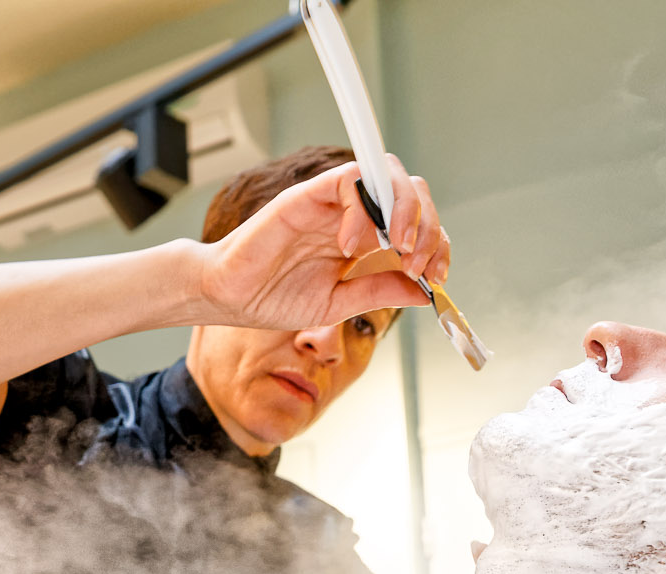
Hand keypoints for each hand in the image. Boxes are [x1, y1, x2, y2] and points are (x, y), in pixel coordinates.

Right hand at [193, 154, 450, 331]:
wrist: (228, 297)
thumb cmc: (272, 297)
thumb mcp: (337, 304)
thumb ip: (378, 292)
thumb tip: (425, 292)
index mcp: (362, 239)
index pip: (415, 224)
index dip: (435, 244)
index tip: (436, 276)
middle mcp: (352, 215)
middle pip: (410, 194)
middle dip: (428, 227)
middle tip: (419, 264)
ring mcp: (331, 202)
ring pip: (387, 178)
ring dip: (405, 212)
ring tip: (398, 249)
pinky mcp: (308, 195)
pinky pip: (349, 181)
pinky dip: (362, 210)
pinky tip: (351, 246)